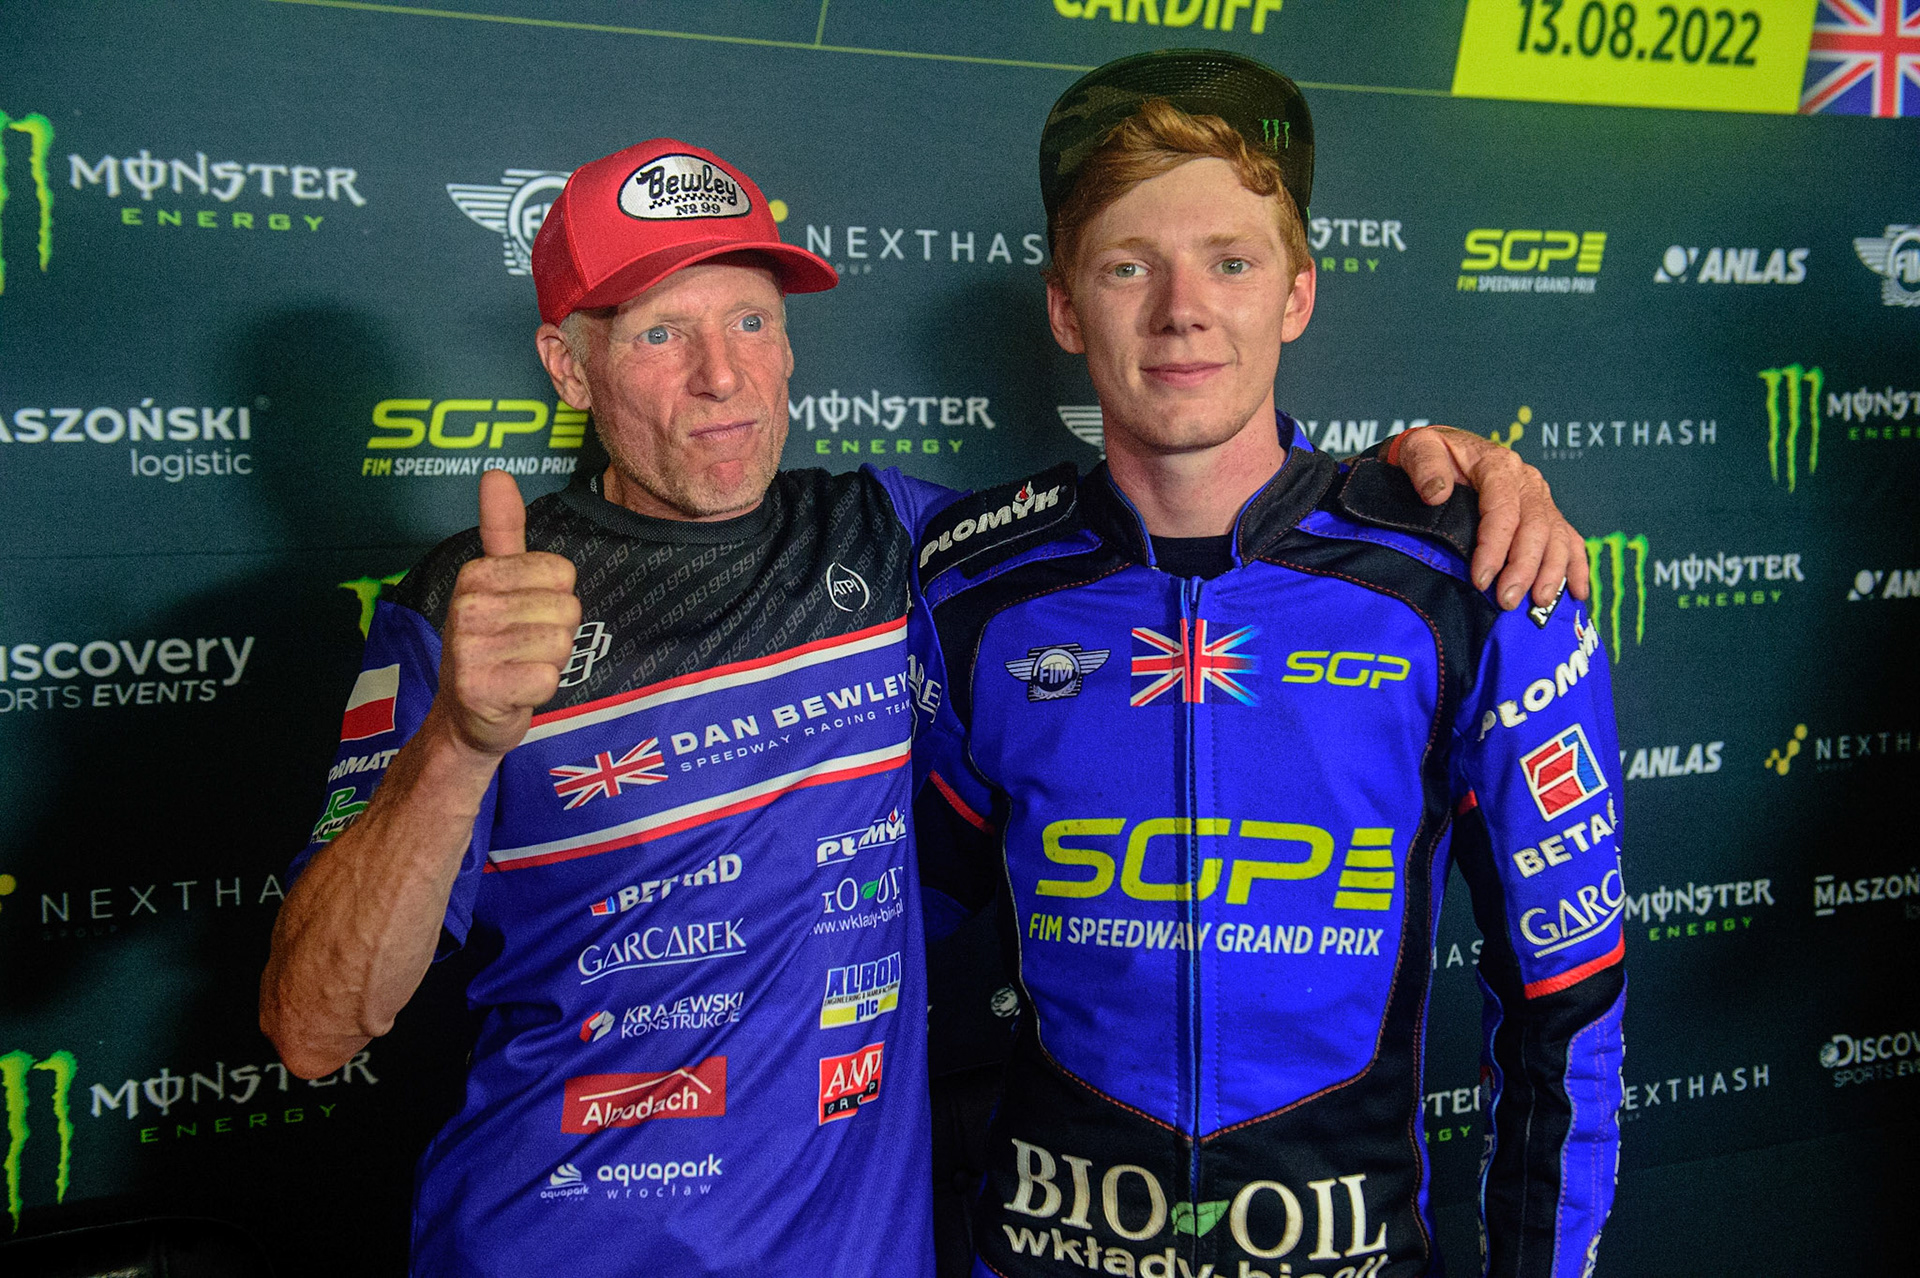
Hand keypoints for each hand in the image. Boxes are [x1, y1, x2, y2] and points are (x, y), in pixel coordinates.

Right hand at [437, 470, 580, 755]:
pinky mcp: (481, 689)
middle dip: (556, 632)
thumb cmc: (494, 644)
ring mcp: (470, 649)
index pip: (561, 572)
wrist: (466, 716)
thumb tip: (496, 473)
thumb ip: (502, 529)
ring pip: (560, 643)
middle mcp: (468, 606)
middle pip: (566, 608)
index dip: (555, 598)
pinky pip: (548, 678)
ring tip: (518, 666)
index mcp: (477, 574)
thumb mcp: (497, 582)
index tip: (524, 614)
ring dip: (549, 661)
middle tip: (522, 647)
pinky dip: (540, 690)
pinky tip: (516, 690)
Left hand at [1392, 426, 1588, 610]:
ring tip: (1538, 602)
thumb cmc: (1430, 452)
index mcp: (1498, 465)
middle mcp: (1526, 480)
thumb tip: (1436, 493)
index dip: (1495, 547)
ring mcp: (1540, 497)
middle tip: (1506, 600)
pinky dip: (1576, 566)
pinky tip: (1577, 593)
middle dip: (1524, 568)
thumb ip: (1425, 466)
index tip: (1481, 579)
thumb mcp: (1419, 448)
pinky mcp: (1545, 512)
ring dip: (1551, 572)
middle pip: (1535, 527)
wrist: (1445, 449)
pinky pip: (1569, 538)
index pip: (1503, 509)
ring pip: (1557, 536)